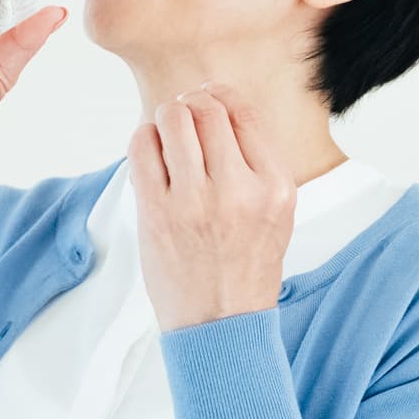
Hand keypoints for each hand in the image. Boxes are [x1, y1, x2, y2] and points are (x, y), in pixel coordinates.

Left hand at [129, 83, 296, 331]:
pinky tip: (151, 152)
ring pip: (172, 119)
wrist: (221, 323)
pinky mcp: (156, 212)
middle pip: (206, 108)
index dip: (220, 95)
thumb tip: (220, 107)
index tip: (209, 99)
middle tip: (184, 116)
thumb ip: (257, 163)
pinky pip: (141, 147)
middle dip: (190, 103)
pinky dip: (143, 138)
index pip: (245, 112)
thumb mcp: (276, 214)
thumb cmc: (245, 267)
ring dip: (166, 117)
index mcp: (275, 187)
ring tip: (167, 132)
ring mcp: (194, 201)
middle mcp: (238, 190)